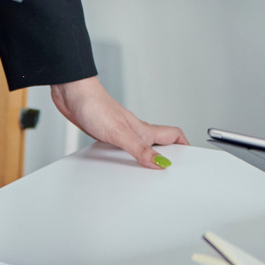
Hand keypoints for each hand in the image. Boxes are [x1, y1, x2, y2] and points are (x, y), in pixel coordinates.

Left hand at [48, 77, 188, 169]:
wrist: (72, 93)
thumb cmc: (94, 105)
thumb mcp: (120, 133)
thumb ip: (140, 150)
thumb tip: (160, 163)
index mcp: (143, 129)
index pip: (173, 135)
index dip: (185, 146)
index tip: (191, 159)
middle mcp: (135, 130)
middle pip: (160, 141)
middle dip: (170, 154)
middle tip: (174, 168)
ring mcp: (121, 131)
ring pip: (142, 145)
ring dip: (148, 157)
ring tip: (151, 170)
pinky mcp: (107, 133)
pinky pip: (123, 147)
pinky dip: (127, 156)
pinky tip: (119, 162)